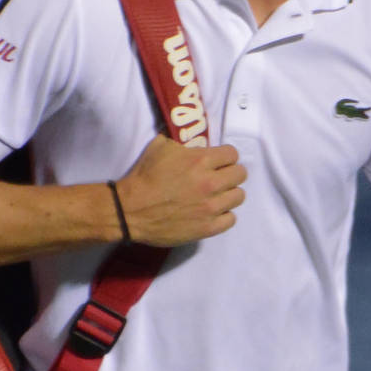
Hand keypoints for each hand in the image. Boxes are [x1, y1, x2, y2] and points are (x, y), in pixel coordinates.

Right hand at [115, 135, 246, 246]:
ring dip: (229, 194)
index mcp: (201, 160)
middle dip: (231, 173)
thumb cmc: (143, 177)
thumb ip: (181, 143)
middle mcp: (210, 183)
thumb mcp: (160, 147)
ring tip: (217, 195)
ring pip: (239, 196)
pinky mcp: (207, 227)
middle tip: (220, 177)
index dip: (226, 156)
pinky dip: (224, 215)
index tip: (219, 161)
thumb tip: (190, 143)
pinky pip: (231, 219)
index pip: (233, 154)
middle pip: (240, 174)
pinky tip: (214, 212)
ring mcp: (210, 207)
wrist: (130, 209)